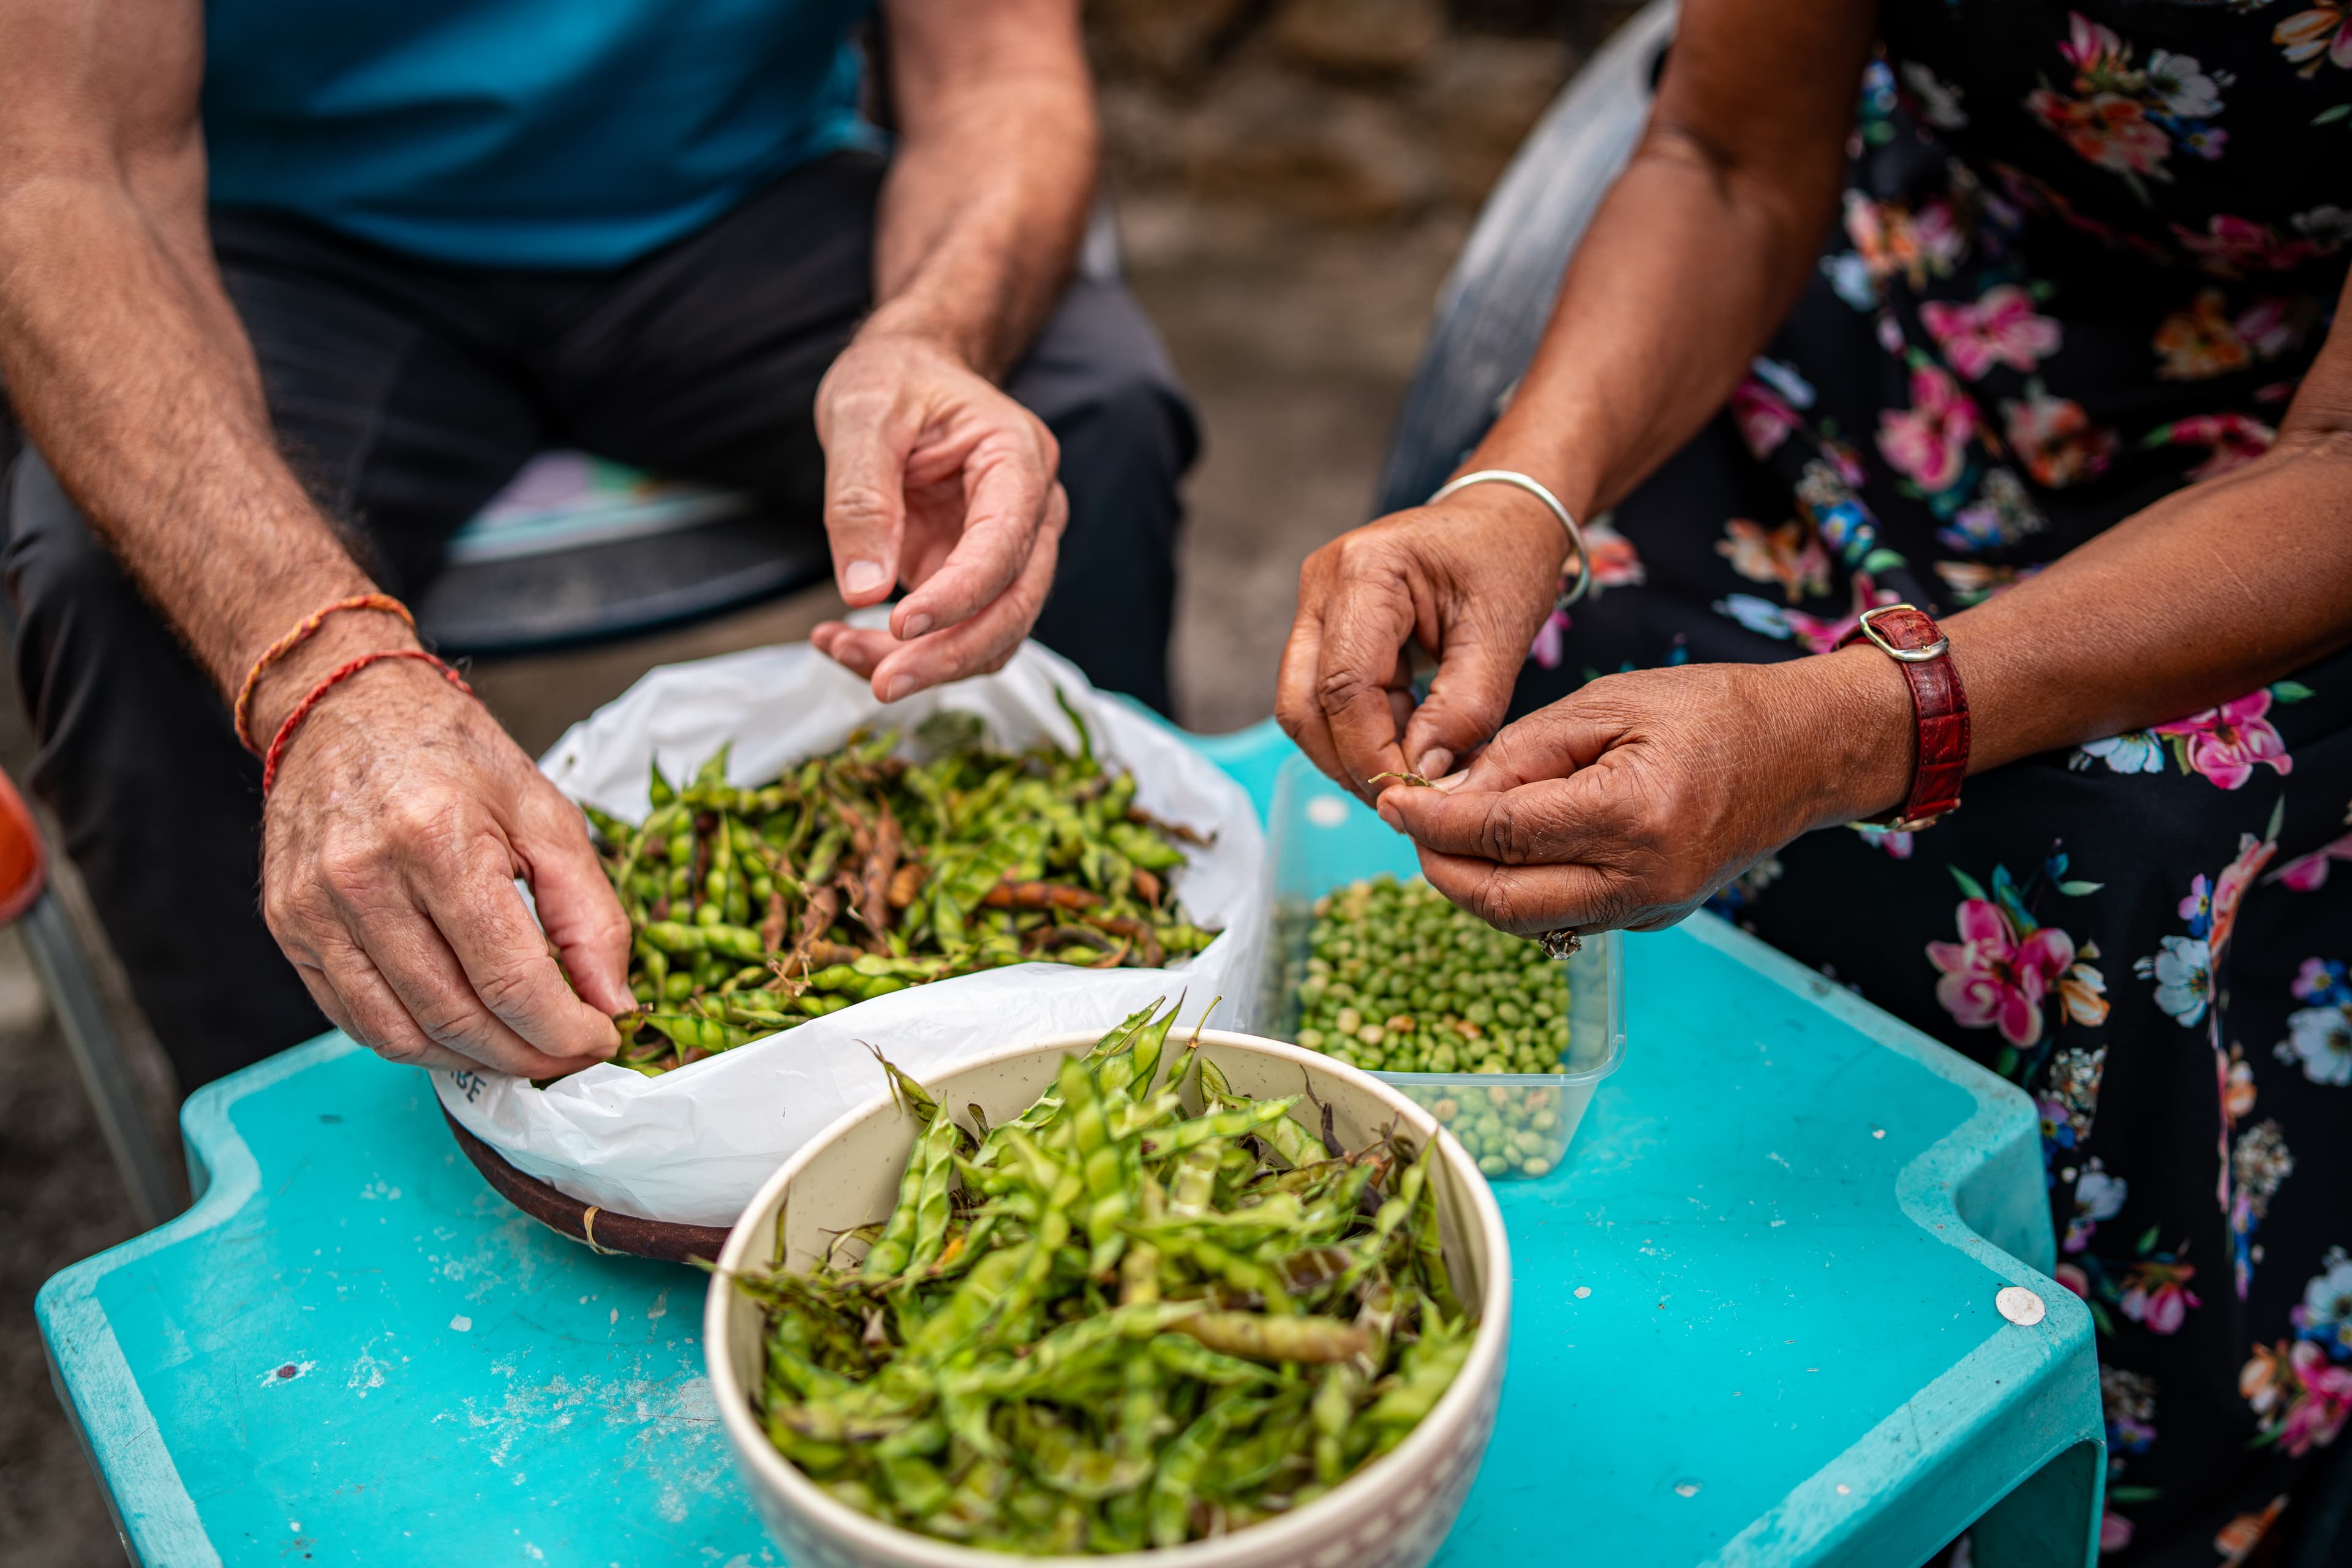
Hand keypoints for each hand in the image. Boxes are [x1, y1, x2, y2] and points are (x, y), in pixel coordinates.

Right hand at [259, 658, 632, 1076]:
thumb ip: (590, 915)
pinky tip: (460, 1030)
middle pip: (456, 1016)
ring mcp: (315, 908)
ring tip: (521, 1048)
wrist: (344, 709)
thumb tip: (614, 1004)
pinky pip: (356, 1019)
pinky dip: (416, 1041)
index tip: (601, 1038)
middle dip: (526, 1053)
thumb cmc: (451, 757)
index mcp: (436, 839)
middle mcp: (365, 878)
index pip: (509, 979)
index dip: (564, 1028)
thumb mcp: (546, 816)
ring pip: (401, 1034)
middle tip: (569, 1052)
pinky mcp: (289, 927)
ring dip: (473, 1060)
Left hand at [809, 331, 1066, 700]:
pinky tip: (848, 641)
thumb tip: (863, 591)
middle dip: (948, 654)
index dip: (958, 595)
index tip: (898, 625)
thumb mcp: (862, 414)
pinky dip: (910, 654)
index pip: (1004, 546)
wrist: (908, 372)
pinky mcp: (976, 578)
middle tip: (880, 683)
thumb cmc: (894, 378)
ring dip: (926, 664)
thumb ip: (862, 498)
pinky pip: (959, 634)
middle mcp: (1031, 513)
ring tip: (841, 650)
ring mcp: (1009, 551)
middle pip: (1014, 606)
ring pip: (992, 636)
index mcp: (1018, 461)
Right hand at [1276, 486, 1567, 804]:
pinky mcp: (1324, 624)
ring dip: (1349, 750)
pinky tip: (1404, 739)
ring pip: (1303, 706)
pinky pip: (1322, 695)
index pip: (1343, 686)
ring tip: (1411, 768)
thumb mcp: (1501, 636)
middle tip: (1403, 798)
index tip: (1412, 793)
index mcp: (1365, 571)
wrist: (1504, 515)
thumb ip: (1464, 710)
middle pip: (1302, 702)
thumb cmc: (1508, 559)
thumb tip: (1423, 777)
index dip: (1370, 752)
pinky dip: (1359, 729)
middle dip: (1348, 761)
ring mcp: (1315, 603)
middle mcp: (1322, 584)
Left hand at [1378, 654, 1914, 934]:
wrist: (1804, 751)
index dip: (1430, 824)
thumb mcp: (1604, 704)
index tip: (1390, 801)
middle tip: (1408, 827)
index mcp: (1631, 815)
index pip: (1498, 836)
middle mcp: (1641, 880)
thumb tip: (1443, 795)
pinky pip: (1565, 916)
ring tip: (1445, 835)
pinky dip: (1519, 890)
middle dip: (1440, 868)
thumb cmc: (1709, 709)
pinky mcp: (1653, 917)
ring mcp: (1650, 909)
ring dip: (1474, 886)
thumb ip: (1519, 754)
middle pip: (1502, 902)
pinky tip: (1502, 849)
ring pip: (1528, 921)